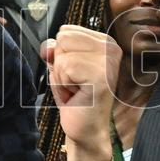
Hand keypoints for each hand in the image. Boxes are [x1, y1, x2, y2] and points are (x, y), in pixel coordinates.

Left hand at [42, 25, 120, 160]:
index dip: (62, 54)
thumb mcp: (61, 67)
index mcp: (105, 42)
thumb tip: (48, 46)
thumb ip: (54, 50)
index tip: (75, 73)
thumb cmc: (75, 98)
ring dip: (61, 76)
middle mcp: (111, 48)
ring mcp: (108, 61)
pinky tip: (76, 95)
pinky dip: (62, 85)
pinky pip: (64, 68)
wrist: (86, 129)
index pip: (66, 30)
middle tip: (75, 83)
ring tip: (76, 89)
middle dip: (60, 64)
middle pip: (63, 39)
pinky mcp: (100, 76)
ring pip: (62, 55)